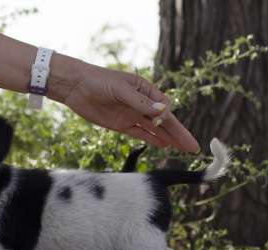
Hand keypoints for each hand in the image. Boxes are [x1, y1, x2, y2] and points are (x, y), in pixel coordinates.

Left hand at [49, 57, 199, 152]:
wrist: (75, 87)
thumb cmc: (98, 81)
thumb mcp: (119, 89)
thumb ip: (139, 102)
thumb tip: (162, 111)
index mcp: (145, 89)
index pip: (164, 106)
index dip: (168, 116)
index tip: (164, 121)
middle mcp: (141, 103)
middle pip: (164, 121)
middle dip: (178, 133)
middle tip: (192, 147)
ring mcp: (132, 115)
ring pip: (155, 129)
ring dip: (168, 139)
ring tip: (182, 149)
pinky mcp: (121, 125)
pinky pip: (140, 134)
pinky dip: (152, 140)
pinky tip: (164, 146)